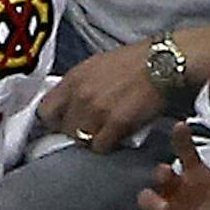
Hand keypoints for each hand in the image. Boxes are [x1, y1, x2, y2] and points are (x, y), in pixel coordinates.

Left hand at [37, 43, 170, 152]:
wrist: (165, 62)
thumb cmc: (135, 63)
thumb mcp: (96, 66)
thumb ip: (77, 87)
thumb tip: (66, 107)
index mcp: (73, 79)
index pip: (44, 111)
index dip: (54, 121)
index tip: (62, 125)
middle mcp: (80, 95)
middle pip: (63, 130)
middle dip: (75, 132)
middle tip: (92, 128)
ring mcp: (97, 111)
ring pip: (81, 141)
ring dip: (92, 140)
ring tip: (106, 131)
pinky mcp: (116, 124)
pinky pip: (101, 147)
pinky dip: (108, 145)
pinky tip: (118, 135)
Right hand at [134, 125, 209, 209]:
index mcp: (197, 180)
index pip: (186, 154)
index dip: (182, 140)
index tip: (180, 127)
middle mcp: (178, 194)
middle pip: (161, 177)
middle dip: (160, 174)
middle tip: (166, 173)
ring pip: (148, 201)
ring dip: (151, 202)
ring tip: (163, 208)